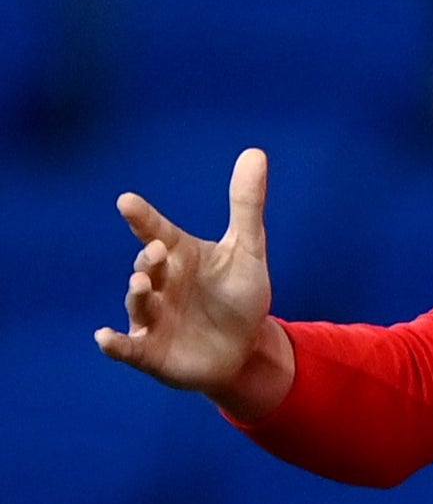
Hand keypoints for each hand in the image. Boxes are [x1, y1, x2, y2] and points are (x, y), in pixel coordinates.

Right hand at [95, 148, 284, 406]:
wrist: (245, 349)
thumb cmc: (239, 295)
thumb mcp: (248, 249)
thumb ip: (246, 204)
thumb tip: (256, 152)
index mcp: (179, 255)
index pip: (156, 231)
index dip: (142, 217)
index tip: (127, 201)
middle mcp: (159, 283)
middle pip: (146, 267)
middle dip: (148, 260)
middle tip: (157, 251)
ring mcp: (152, 317)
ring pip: (138, 304)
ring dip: (136, 295)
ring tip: (140, 284)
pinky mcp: (151, 351)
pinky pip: (128, 348)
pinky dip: (115, 344)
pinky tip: (104, 338)